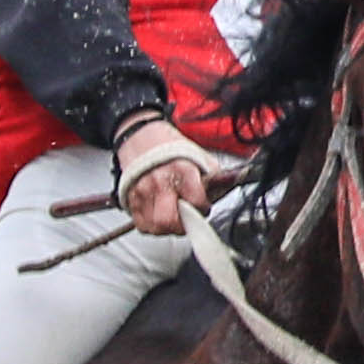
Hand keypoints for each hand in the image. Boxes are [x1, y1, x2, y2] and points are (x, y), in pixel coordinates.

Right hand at [111, 114, 229, 234]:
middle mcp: (160, 182)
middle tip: (188, 220)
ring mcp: (142, 191)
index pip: (196, 203)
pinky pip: (142, 225)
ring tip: (175, 219)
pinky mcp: (130, 197)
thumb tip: (232, 183)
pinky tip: (160, 217)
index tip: (203, 207)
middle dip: (183, 226)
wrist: (139, 135)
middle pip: (169, 221)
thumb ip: (214, 176)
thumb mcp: (199, 156)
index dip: (203, 209)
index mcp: (181, 170)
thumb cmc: (169, 147)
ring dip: (168, 229)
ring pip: (155, 226)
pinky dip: (152, 227)